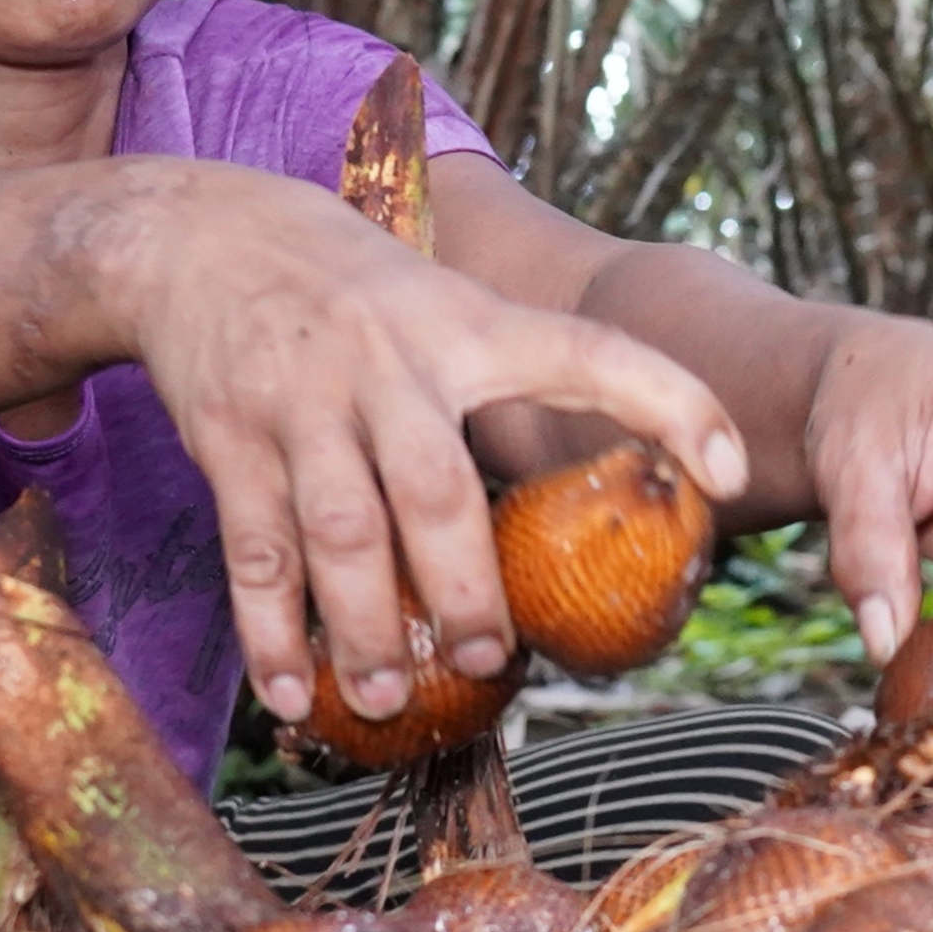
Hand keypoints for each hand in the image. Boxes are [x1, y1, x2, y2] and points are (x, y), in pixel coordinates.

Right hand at [111, 163, 747, 725]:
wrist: (201, 235)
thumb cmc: (354, 291)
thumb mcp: (444, 302)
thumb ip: (512, 375)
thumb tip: (616, 487)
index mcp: (468, 325)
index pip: (589, 352)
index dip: (669, 402)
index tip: (732, 470)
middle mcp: (390, 362)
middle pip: (438, 489)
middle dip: (466, 588)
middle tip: (492, 659)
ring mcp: (304, 402)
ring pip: (343, 532)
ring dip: (369, 628)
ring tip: (392, 696)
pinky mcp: (229, 439)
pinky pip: (253, 551)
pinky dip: (271, 634)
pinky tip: (295, 695)